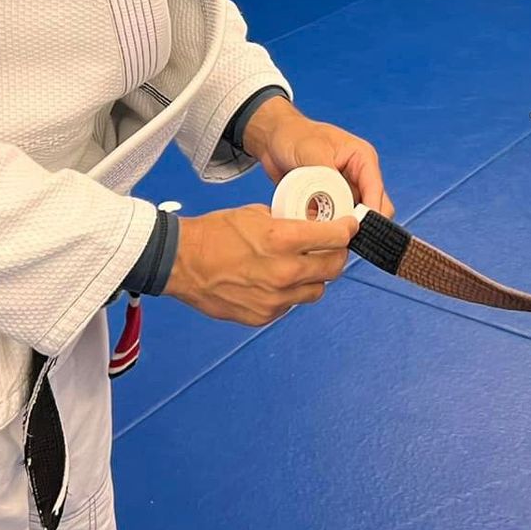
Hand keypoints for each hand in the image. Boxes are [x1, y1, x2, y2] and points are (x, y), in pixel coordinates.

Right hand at [163, 204, 356, 325]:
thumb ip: (287, 223)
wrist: (180, 262)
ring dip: (316, 277)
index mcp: (282, 240)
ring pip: (316, 290)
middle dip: (337, 254)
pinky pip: (291, 304)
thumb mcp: (256, 214)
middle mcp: (284, 272)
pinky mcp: (264, 315)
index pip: (334, 238)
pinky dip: (291, 292)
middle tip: (332, 247)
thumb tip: (308, 227)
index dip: (347, 230)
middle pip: (333, 267)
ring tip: (304, 266)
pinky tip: (278, 281)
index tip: (350, 226)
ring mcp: (275, 298)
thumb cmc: (214, 233)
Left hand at [242, 95, 392, 218]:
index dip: (370, 212)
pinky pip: (334, 220)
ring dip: (339, 226)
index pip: (375, 190)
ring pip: (353, 217)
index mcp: (362, 158)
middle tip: (337, 232)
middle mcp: (357, 176)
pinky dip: (326, 227)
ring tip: (321, 230)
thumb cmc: (294, 135)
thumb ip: (328, 177)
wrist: (272, 139)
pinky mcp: (329, 201)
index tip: (356, 228)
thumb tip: (337, 203)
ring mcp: (344, 190)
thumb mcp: (312, 151)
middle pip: (370, 208)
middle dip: (357, 222)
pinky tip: (311, 227)